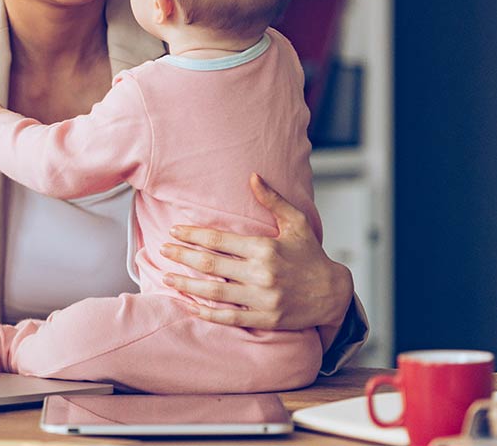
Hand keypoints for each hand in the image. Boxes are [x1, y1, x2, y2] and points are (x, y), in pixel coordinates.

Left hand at [160, 173, 352, 330]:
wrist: (333, 293)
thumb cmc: (311, 255)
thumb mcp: (296, 222)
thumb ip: (272, 200)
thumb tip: (252, 176)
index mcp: (265, 248)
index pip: (219, 240)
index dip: (193, 235)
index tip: (175, 231)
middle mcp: (261, 274)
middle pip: (210, 265)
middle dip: (182, 256)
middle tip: (163, 250)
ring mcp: (262, 299)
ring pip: (214, 293)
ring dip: (187, 285)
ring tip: (167, 278)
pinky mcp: (264, 319)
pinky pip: (229, 317)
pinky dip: (208, 313)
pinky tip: (190, 306)